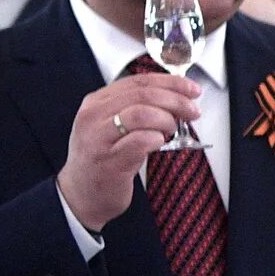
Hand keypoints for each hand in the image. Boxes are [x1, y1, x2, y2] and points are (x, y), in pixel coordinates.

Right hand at [57, 75, 199, 231]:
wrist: (82, 194)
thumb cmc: (103, 158)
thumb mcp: (112, 126)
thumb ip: (136, 108)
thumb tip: (176, 97)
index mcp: (96, 102)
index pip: (138, 81)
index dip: (171, 82)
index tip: (192, 90)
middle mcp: (94, 116)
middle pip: (143, 94)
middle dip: (176, 100)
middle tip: (192, 111)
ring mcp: (99, 138)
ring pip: (142, 114)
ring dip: (167, 120)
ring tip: (172, 130)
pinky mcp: (109, 161)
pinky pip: (141, 141)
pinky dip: (158, 139)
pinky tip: (160, 143)